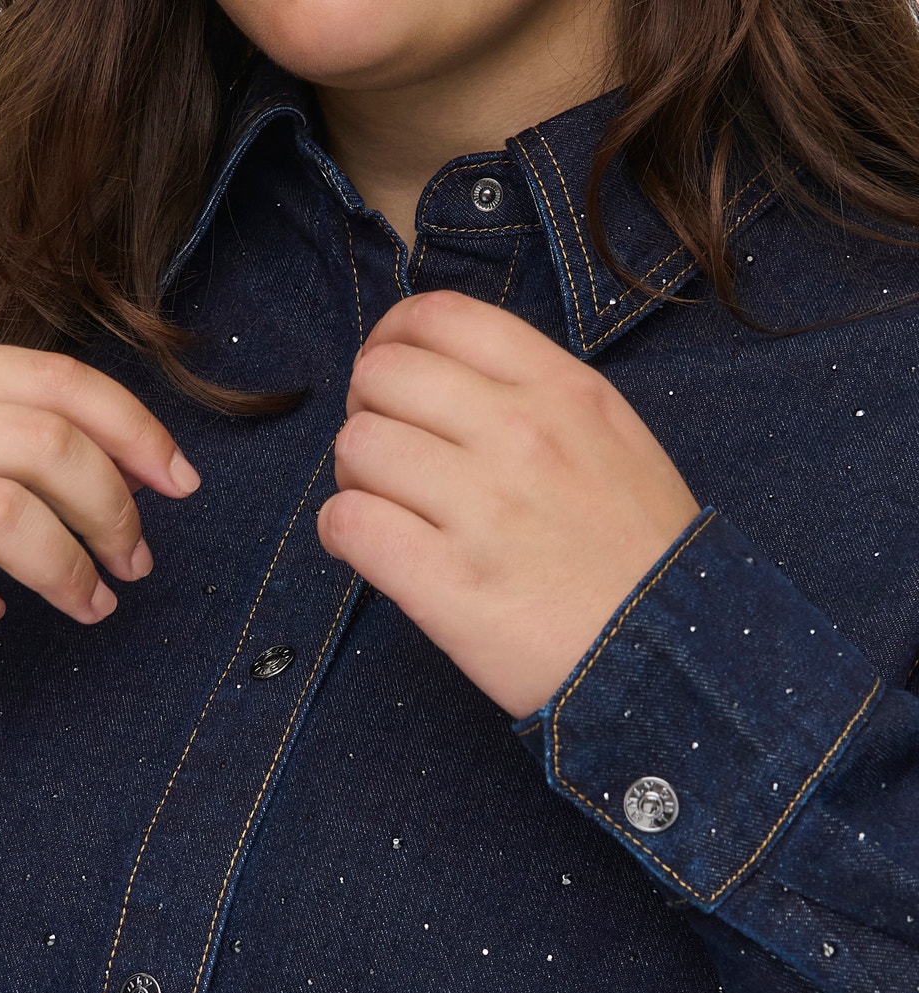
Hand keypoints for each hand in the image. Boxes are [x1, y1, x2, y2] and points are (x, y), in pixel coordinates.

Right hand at [0, 347, 199, 729]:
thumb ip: (6, 442)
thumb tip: (129, 467)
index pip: (53, 379)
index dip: (135, 429)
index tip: (182, 483)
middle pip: (44, 442)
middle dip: (114, 509)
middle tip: (135, 563)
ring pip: (2, 512)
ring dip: (70, 567)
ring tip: (93, 604)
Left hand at [316, 292, 700, 720]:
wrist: (671, 655)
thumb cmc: (641, 556)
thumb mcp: (615, 440)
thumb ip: (538, 397)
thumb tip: (448, 383)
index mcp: (561, 390)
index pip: (438, 317)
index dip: (390, 342)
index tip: (389, 379)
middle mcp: (518, 434)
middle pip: (382, 376)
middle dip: (367, 410)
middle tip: (384, 457)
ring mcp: (481, 508)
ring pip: (356, 445)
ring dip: (353, 477)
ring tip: (382, 508)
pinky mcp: (446, 583)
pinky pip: (348, 523)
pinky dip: (341, 532)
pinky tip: (368, 548)